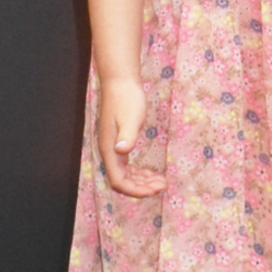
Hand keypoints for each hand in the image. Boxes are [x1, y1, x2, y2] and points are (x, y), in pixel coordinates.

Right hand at [97, 74, 162, 197]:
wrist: (121, 81)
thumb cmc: (126, 98)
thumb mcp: (130, 117)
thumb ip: (127, 135)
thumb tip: (121, 150)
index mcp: (109, 149)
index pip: (118, 181)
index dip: (135, 190)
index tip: (154, 190)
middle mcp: (109, 151)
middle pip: (122, 180)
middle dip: (142, 187)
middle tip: (162, 185)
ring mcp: (114, 147)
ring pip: (126, 174)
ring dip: (142, 181)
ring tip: (161, 181)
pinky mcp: (120, 141)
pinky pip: (128, 165)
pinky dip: (139, 172)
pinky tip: (152, 173)